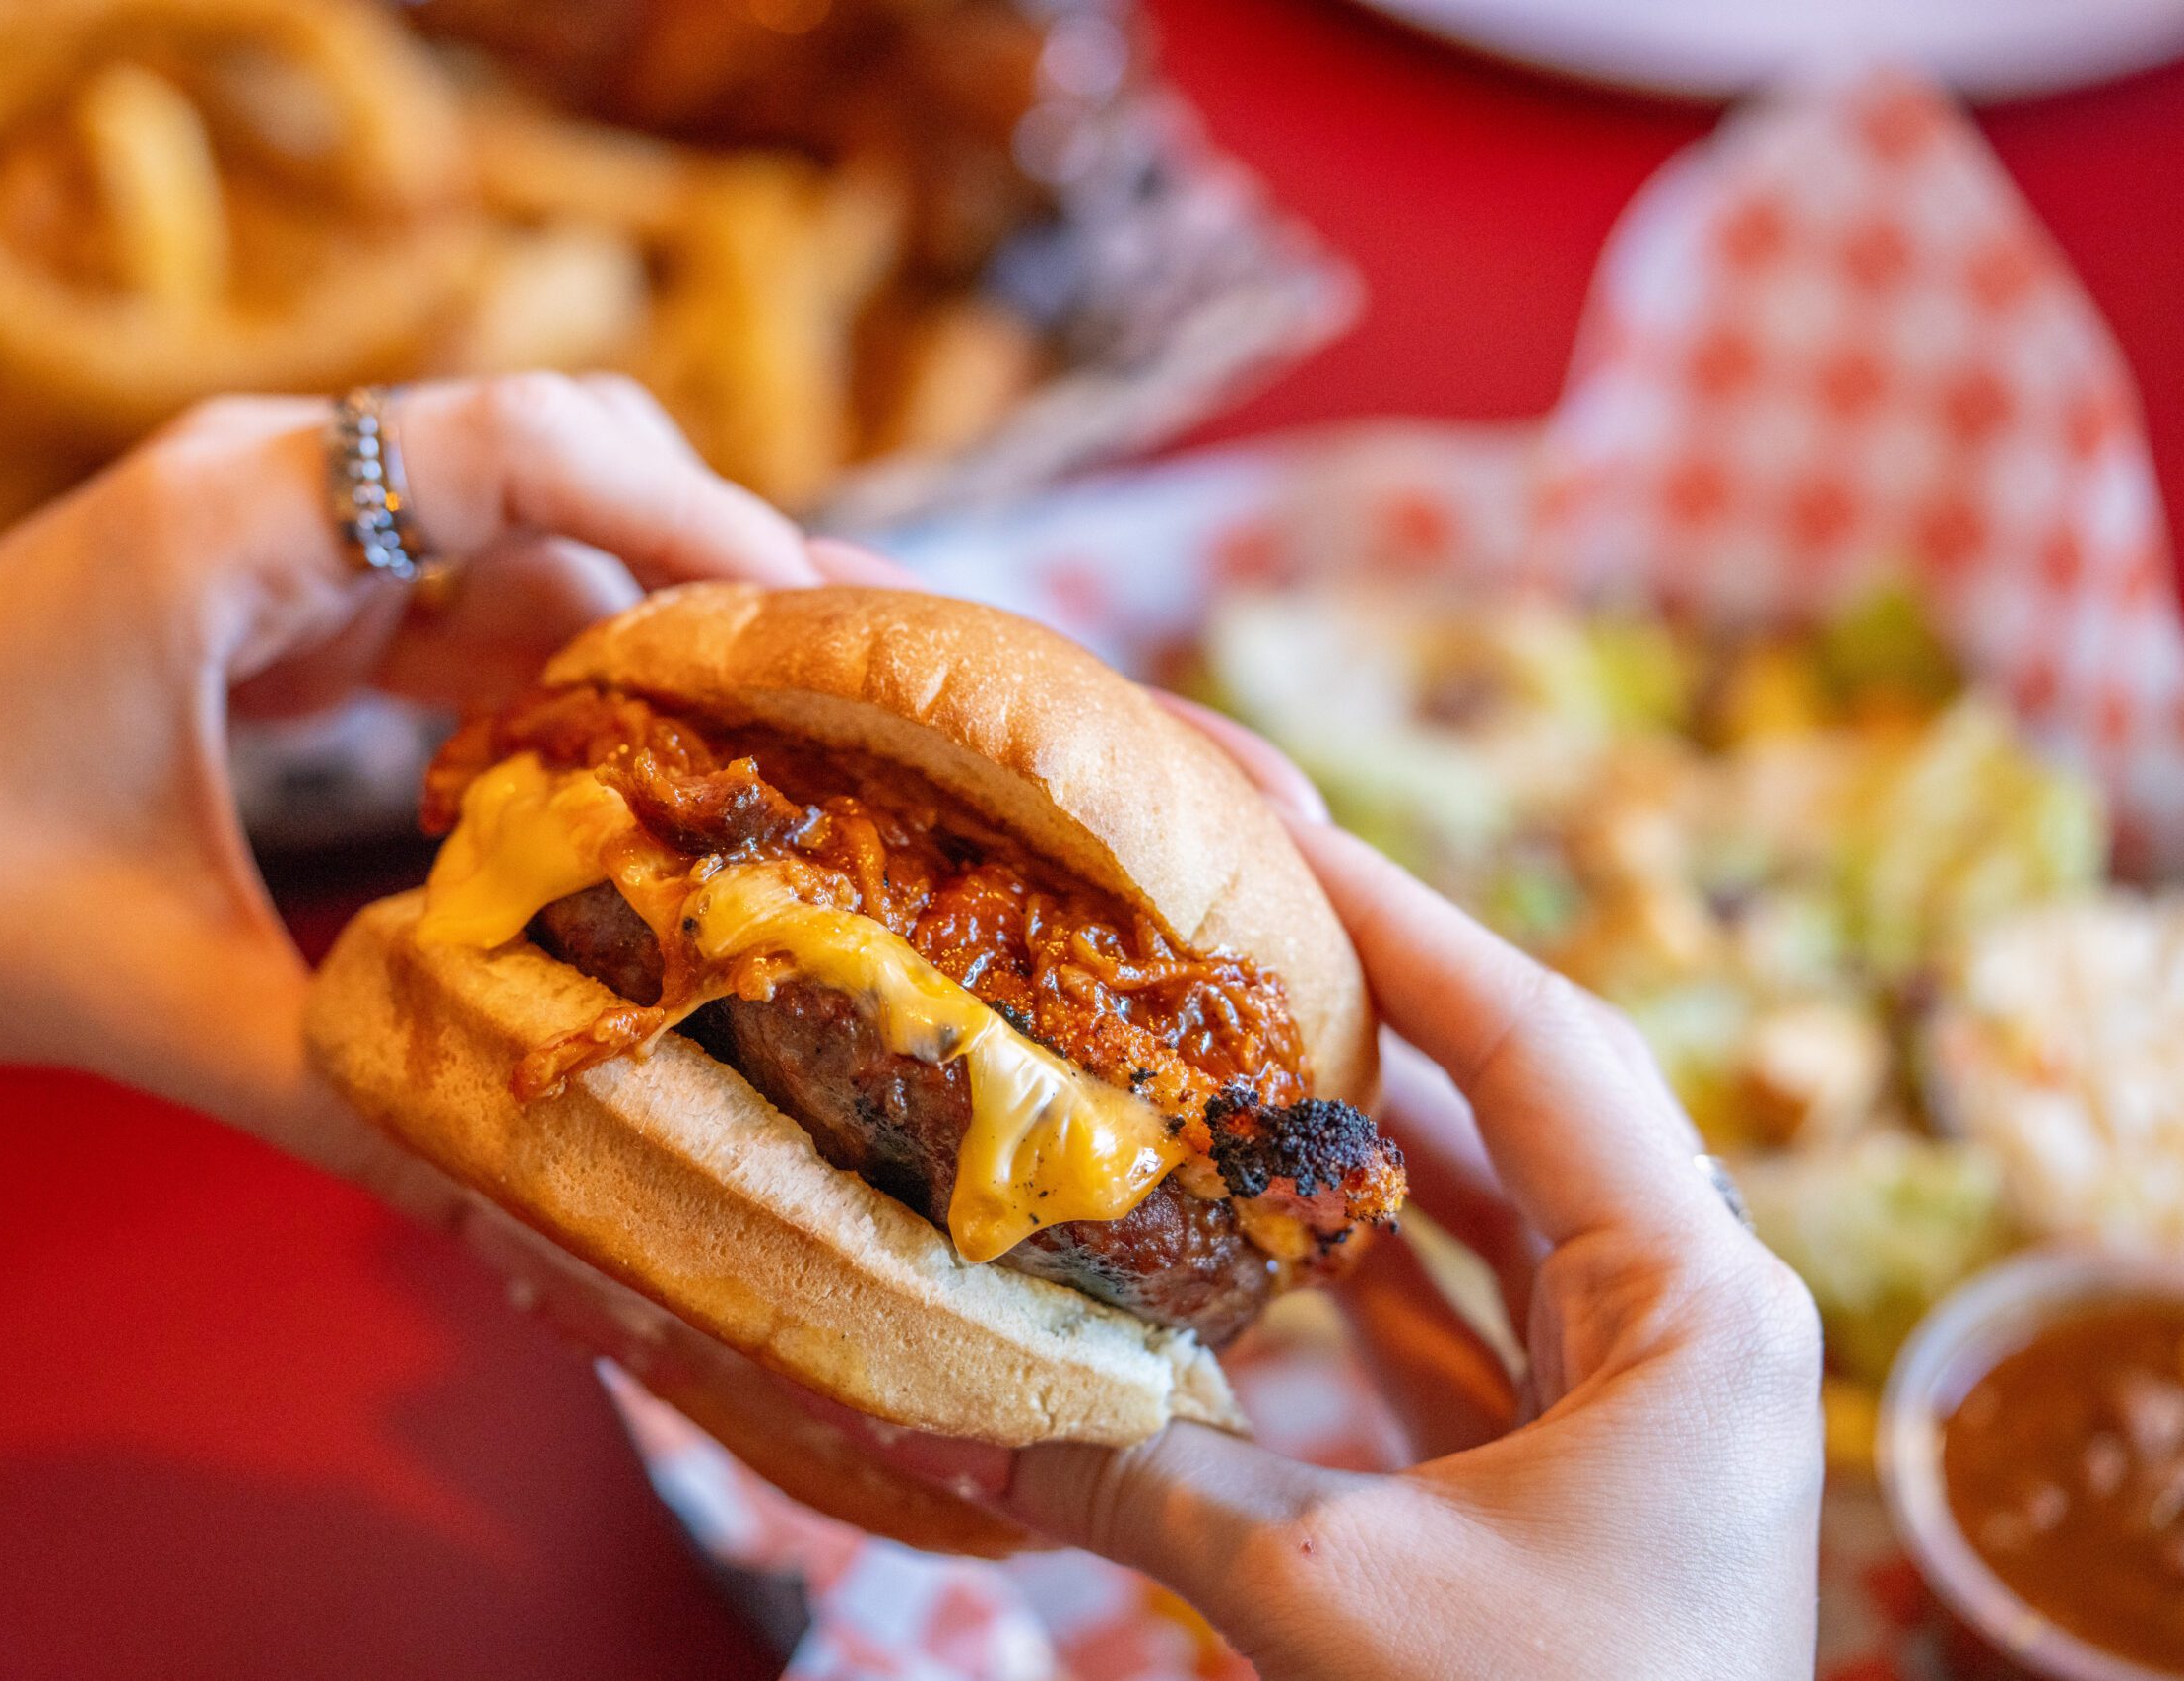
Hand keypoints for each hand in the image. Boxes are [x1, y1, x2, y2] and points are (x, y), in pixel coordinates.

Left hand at [0, 374, 831, 1183]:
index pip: (517, 446)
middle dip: (709, 568)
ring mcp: (279, 538)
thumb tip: (539, 1203)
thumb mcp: (141, 998)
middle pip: (555, 462)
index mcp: (234, 522)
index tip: (812, 635)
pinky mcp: (280, 600)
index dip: (690, 519)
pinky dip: (554, 680)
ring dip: (644, 635)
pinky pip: (463, 605)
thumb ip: (346, 1089)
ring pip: (524, 535)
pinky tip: (625, 782)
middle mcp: (272, 491)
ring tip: (774, 747)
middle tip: (841, 695)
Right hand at [1005, 701, 1826, 1680]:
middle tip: (1233, 915)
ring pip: (1487, 1209)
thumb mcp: (1333, 1597)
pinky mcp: (1574, 1465)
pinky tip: (1243, 1223)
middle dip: (1374, 1007)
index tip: (1279, 836)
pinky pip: (1460, 1316)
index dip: (1405, 925)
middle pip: (1523, 1100)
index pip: (1542, 1042)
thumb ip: (1143, 1487)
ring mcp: (1637, 1393)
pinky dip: (1352, 1267)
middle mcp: (1690, 1321)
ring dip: (1354, 1137)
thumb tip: (951, 1423)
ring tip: (1217, 1041)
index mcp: (1699, 1306)